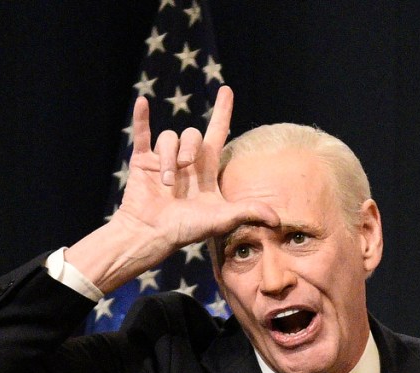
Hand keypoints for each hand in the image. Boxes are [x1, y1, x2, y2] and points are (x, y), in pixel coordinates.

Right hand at [65, 86, 278, 292]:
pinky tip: (142, 102)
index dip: (222, 112)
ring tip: (164, 182)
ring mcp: (162, 160)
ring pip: (168, 137)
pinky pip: (142, 134)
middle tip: (183, 167)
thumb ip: (249, 212)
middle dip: (188, 147)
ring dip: (167, 157)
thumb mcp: (222, 219)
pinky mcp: (141, 162)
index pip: (217, 133)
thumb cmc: (187, 230)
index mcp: (206, 170)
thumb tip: (278, 219)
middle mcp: (185, 162)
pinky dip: (141, 118)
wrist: (152, 235)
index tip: (226, 90)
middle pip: (191, 134)